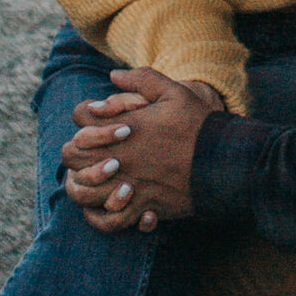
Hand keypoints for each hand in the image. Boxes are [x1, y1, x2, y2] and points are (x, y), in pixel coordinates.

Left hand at [64, 65, 219, 232]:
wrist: (223, 162)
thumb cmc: (198, 125)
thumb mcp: (174, 92)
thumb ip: (141, 79)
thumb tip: (113, 75)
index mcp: (124, 126)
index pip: (81, 116)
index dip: (84, 116)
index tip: (97, 119)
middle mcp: (119, 156)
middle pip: (72, 155)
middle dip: (76, 151)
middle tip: (89, 151)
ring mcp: (128, 184)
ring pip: (82, 191)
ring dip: (82, 185)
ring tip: (90, 181)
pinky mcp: (142, 206)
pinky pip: (109, 219)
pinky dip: (100, 217)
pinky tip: (102, 208)